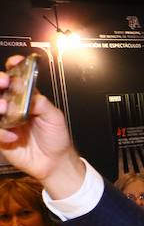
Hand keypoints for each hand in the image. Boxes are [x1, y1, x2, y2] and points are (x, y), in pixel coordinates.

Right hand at [0, 56, 85, 193]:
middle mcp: (13, 107)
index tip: (14, 63)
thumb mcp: (55, 117)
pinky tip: (13, 137)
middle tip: (4, 83)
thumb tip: (29, 92)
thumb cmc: (56, 138)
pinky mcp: (1, 137)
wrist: (55, 162)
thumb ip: (41, 103)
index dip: (12, 68)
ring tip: (4, 109)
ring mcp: (5, 121)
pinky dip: (1, 133)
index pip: (15, 78)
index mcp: (26, 98)